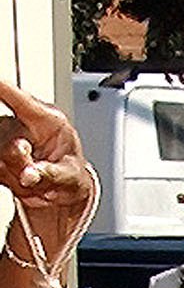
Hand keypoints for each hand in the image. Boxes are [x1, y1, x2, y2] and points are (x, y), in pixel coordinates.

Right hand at [0, 70, 94, 260]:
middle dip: (17, 155)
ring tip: (34, 182)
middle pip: (6, 133)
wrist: (66, 198)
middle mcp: (26, 124)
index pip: (19, 98)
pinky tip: (21, 183)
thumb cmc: (73, 180)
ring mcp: (11, 138)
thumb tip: (30, 172)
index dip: (4, 89)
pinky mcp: (1, 155)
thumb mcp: (68, 179)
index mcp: (47, 120)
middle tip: (30, 173)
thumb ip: (48, 174)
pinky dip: (6, 176)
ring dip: (14, 171)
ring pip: (0, 150)